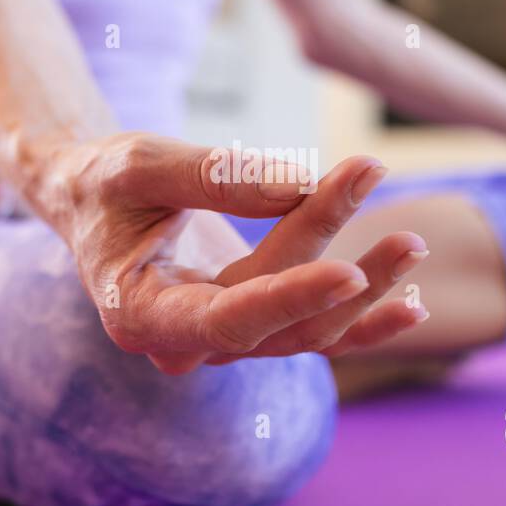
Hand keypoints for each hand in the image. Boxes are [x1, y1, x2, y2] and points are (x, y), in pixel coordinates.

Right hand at [0, 133, 428, 372]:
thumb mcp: (140, 164)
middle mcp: (183, 342)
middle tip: (371, 171)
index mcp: (140, 313)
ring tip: (414, 243)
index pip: (225, 320)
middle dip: (335, 257)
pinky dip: (361, 318)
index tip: (350, 269)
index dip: (289, 298)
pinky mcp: (251, 323)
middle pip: (277, 315)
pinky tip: (414, 304)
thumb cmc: (104, 180)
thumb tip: (301, 183)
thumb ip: (214, 177)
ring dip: (365, 292)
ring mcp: (221, 339)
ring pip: (306, 330)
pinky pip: (313, 331)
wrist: (92, 200)